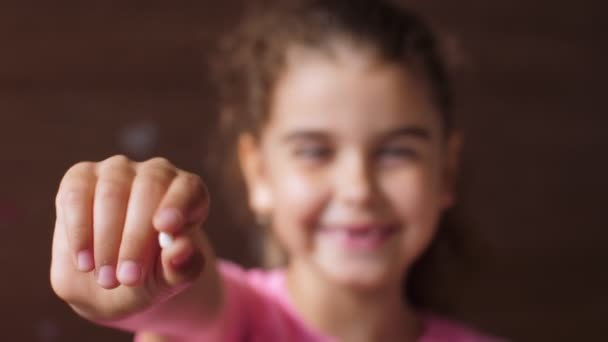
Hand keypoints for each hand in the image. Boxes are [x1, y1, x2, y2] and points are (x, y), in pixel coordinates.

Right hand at [50, 155, 209, 322]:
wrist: (110, 279)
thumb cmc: (151, 274)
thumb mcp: (170, 278)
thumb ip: (182, 266)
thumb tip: (182, 249)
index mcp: (189, 191)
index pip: (188, 188)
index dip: (177, 204)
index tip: (165, 228)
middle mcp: (156, 172)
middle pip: (148, 190)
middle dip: (136, 238)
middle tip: (129, 278)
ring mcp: (117, 171)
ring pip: (111, 193)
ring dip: (107, 240)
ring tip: (107, 279)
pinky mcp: (80, 177)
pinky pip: (76, 196)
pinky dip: (79, 232)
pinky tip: (84, 263)